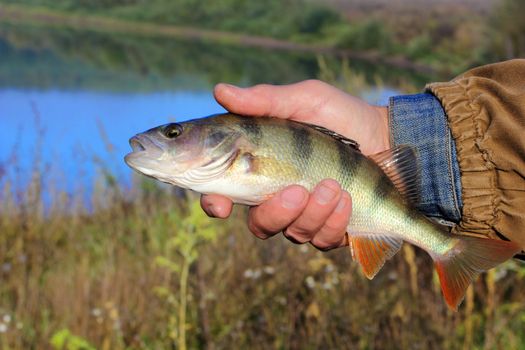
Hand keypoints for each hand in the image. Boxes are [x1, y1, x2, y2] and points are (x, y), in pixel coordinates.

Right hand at [201, 80, 388, 249]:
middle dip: (276, 212)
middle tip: (296, 191)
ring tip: (334, 186)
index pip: (223, 193)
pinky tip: (348, 200)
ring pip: (293, 234)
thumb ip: (264, 100)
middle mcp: (278, 198)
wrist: (387, 136)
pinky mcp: (332, 230)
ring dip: (312, 213)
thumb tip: (220, 91)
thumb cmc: (340, 115)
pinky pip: (323, 240)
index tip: (220, 204)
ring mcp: (305, 217)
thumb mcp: (304, 100)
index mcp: (261, 169)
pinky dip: (334, 222)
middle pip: (259, 224)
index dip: (214, 202)